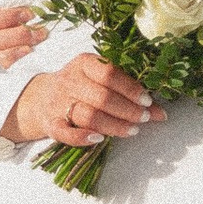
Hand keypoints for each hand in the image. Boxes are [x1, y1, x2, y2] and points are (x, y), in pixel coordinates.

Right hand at [5, 51, 160, 149]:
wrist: (40, 98)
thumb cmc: (80, 87)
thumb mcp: (101, 81)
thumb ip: (129, 93)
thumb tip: (161, 113)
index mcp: (84, 63)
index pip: (109, 73)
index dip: (130, 88)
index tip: (147, 100)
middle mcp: (70, 81)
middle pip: (102, 97)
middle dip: (127, 109)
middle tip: (143, 118)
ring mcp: (58, 103)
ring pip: (88, 115)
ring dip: (114, 125)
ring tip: (132, 130)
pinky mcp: (50, 123)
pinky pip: (65, 132)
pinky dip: (82, 138)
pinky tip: (99, 140)